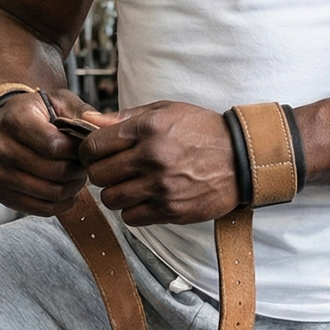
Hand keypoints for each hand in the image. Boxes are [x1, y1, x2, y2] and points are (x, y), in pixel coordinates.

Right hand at [0, 88, 111, 216]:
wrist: (3, 128)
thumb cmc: (36, 115)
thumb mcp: (58, 101)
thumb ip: (81, 112)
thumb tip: (102, 126)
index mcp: (16, 120)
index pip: (55, 145)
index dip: (77, 149)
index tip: (83, 146)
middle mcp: (1, 148)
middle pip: (56, 172)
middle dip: (78, 169)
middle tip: (82, 163)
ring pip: (52, 193)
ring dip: (72, 187)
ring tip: (75, 174)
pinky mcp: (3, 195)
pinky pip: (42, 209)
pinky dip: (61, 203)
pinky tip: (66, 189)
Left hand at [79, 101, 238, 225]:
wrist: (243, 158)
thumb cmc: (202, 131)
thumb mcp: (166, 111)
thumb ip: (124, 117)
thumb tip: (86, 121)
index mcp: (148, 129)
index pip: (93, 146)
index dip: (88, 151)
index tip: (96, 154)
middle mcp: (152, 158)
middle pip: (98, 175)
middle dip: (100, 173)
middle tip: (113, 170)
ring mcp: (162, 187)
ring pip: (111, 199)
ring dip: (116, 193)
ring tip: (131, 185)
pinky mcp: (171, 210)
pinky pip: (131, 218)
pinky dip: (133, 210)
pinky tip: (145, 198)